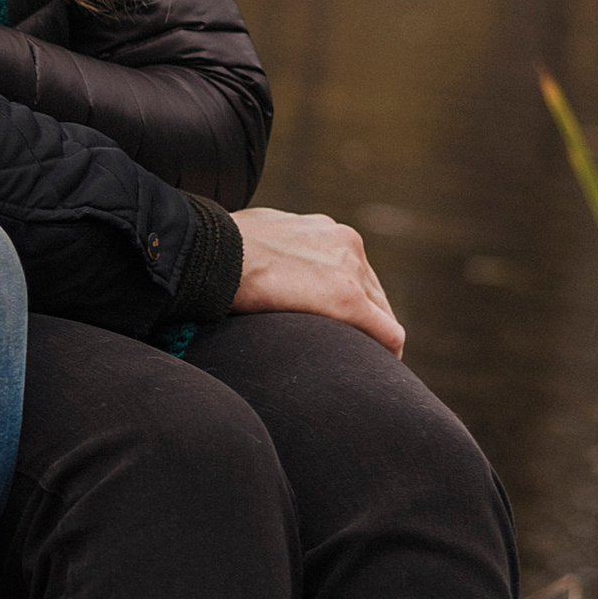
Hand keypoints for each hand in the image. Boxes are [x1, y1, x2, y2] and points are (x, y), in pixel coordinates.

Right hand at [231, 208, 405, 353]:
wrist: (210, 252)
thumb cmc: (218, 247)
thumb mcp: (253, 235)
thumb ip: (271, 248)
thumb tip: (256, 261)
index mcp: (322, 229)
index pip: (349, 270)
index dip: (348, 301)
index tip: (333, 324)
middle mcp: (345, 243)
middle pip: (372, 291)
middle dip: (365, 321)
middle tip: (350, 350)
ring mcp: (350, 268)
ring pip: (381, 313)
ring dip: (371, 336)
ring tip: (357, 363)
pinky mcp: (347, 298)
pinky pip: (387, 332)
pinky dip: (385, 351)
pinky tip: (374, 369)